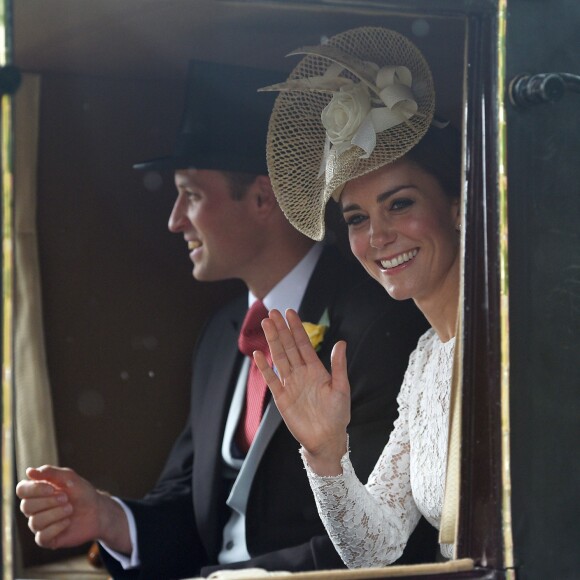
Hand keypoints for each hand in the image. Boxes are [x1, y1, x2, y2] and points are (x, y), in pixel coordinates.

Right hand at [16, 465, 129, 552]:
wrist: (97, 510)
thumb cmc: (82, 492)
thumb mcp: (69, 478)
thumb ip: (50, 473)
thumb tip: (29, 471)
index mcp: (37, 492)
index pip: (22, 490)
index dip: (34, 489)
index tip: (52, 488)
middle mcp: (35, 509)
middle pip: (26, 507)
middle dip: (49, 501)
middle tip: (66, 498)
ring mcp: (40, 524)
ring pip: (35, 522)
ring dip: (56, 514)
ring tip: (70, 509)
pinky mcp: (46, 539)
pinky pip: (41, 537)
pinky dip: (57, 527)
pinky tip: (67, 522)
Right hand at [254, 309, 349, 474]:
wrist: (327, 439)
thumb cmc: (338, 415)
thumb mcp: (342, 388)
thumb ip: (339, 366)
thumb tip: (341, 343)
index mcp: (315, 369)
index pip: (303, 344)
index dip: (296, 328)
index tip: (290, 312)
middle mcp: (301, 373)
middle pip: (288, 346)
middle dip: (281, 329)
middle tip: (273, 312)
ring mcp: (290, 384)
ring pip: (279, 358)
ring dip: (272, 341)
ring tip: (265, 325)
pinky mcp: (282, 398)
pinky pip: (271, 379)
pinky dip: (265, 367)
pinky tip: (258, 354)